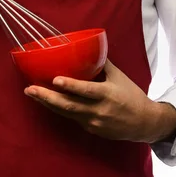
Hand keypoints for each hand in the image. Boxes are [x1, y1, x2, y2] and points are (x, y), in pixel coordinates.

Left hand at [24, 59, 175, 142]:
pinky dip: (59, 109)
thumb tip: (89, 46)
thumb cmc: (132, 96)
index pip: (86, 90)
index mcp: (107, 95)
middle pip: (69, 106)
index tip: (55, 79)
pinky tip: (47, 101)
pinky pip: (72, 118)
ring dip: (47, 103)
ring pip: (66, 113)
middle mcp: (98, 110)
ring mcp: (93, 123)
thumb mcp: (119, 77)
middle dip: (47, 97)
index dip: (70, 86)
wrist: (145, 123)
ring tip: (32, 93)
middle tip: (30, 89)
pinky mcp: (91, 130)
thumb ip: (103, 63)